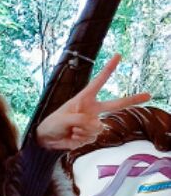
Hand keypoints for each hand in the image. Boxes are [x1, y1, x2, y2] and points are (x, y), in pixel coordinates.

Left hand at [36, 54, 150, 149]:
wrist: (47, 139)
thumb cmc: (53, 124)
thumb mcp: (64, 118)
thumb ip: (81, 120)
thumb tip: (96, 125)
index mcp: (84, 98)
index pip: (98, 81)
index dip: (108, 69)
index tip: (118, 55)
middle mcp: (91, 110)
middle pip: (115, 104)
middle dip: (132, 100)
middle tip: (148, 95)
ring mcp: (92, 123)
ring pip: (98, 127)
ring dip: (83, 131)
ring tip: (72, 130)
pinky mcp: (90, 135)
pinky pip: (92, 138)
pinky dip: (81, 139)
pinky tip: (72, 137)